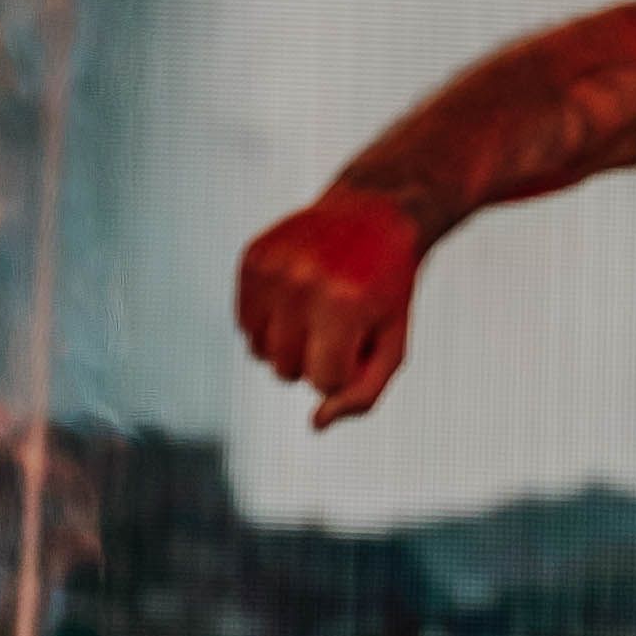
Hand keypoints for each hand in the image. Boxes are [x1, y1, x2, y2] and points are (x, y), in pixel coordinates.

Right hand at [234, 186, 423, 425]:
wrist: (374, 211)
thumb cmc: (386, 288)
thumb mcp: (393, 342)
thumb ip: (363, 394)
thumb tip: (315, 424)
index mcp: (343, 303)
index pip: (323, 383)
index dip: (346, 367)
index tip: (363, 334)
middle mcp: (301, 282)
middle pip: (286, 371)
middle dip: (316, 356)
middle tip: (341, 318)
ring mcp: (272, 266)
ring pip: (259, 353)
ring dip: (288, 343)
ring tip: (317, 307)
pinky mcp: (251, 256)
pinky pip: (243, 324)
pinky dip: (267, 321)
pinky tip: (295, 294)